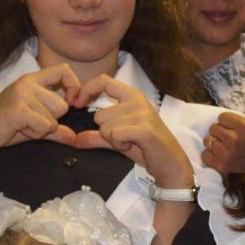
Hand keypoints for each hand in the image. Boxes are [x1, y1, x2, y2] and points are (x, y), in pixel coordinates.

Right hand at [0, 66, 80, 169]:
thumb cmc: (5, 126)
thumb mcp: (35, 125)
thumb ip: (56, 129)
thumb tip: (74, 138)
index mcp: (33, 80)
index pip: (64, 70)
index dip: (74, 86)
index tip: (73, 103)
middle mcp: (28, 83)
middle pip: (62, 105)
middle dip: (51, 121)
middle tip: (30, 122)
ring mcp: (22, 94)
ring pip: (54, 118)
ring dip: (42, 129)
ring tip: (23, 125)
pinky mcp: (19, 109)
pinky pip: (45, 126)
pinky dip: (36, 134)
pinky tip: (20, 129)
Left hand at [76, 74, 194, 187]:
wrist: (170, 163)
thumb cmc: (146, 148)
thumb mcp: (117, 139)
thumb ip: (96, 137)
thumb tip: (74, 139)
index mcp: (131, 96)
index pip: (103, 81)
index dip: (86, 90)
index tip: (77, 104)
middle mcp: (137, 100)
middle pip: (99, 115)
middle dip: (106, 132)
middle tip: (125, 138)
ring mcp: (142, 113)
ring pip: (105, 127)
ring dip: (114, 140)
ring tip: (131, 142)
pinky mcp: (144, 129)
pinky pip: (115, 135)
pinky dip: (120, 144)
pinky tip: (133, 146)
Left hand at [202, 111, 244, 175]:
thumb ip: (237, 119)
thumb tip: (220, 115)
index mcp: (244, 127)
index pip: (222, 117)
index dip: (226, 122)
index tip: (231, 127)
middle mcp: (235, 140)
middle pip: (213, 128)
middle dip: (218, 132)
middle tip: (227, 138)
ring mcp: (227, 154)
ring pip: (207, 140)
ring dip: (213, 143)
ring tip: (223, 147)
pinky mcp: (221, 166)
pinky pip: (205, 155)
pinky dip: (210, 155)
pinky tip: (219, 156)